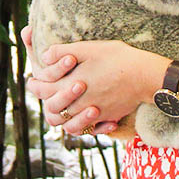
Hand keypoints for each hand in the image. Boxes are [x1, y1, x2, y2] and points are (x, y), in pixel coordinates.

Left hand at [21, 27, 163, 135]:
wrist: (145, 76)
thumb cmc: (117, 59)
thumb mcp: (88, 48)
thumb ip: (62, 52)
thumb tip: (44, 56)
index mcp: (69, 86)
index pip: (42, 90)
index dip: (35, 85)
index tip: (33, 79)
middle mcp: (78, 104)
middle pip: (52, 111)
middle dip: (46, 101)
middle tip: (46, 92)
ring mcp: (93, 114)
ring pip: (68, 126)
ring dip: (62, 118)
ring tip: (63, 109)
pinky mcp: (107, 117)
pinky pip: (89, 130)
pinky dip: (85, 126)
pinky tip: (87, 117)